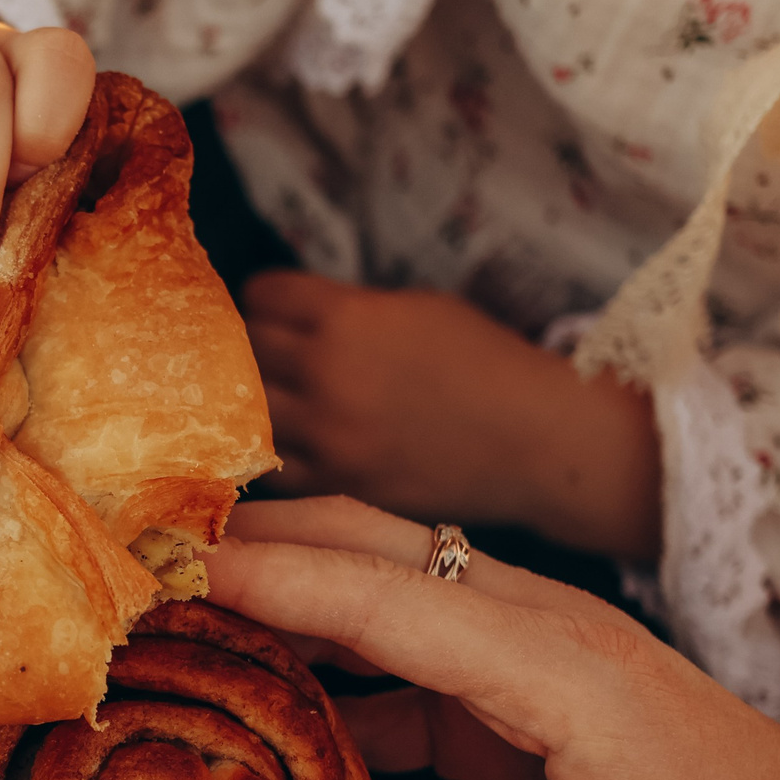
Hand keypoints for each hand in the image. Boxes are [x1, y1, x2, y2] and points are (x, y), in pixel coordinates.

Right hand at [207, 498, 779, 779]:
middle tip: (120, 574)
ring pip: (375, 584)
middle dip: (247, 548)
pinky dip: (316, 665)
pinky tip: (245, 710)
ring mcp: (524, 646)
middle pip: (369, 547)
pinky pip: (394, 654)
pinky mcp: (514, 683)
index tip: (154, 569)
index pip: (386, 595)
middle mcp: (535, 627)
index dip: (268, 579)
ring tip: (152, 626)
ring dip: (273, 595)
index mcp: (559, 667)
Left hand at [242, 273, 660, 562]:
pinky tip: (280, 444)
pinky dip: (268, 454)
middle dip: (251, 347)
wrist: (535, 439)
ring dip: (249, 404)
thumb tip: (286, 313)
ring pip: (243, 412)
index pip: (262, 296)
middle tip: (263, 355)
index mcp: (348, 317)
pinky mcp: (337, 484)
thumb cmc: (484, 362)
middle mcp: (328, 373)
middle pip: (243, 350)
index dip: (264, 300)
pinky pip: (270, 469)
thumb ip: (346, 308)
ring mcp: (328, 435)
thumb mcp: (415, 308)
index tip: (271, 311)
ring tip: (266, 400)